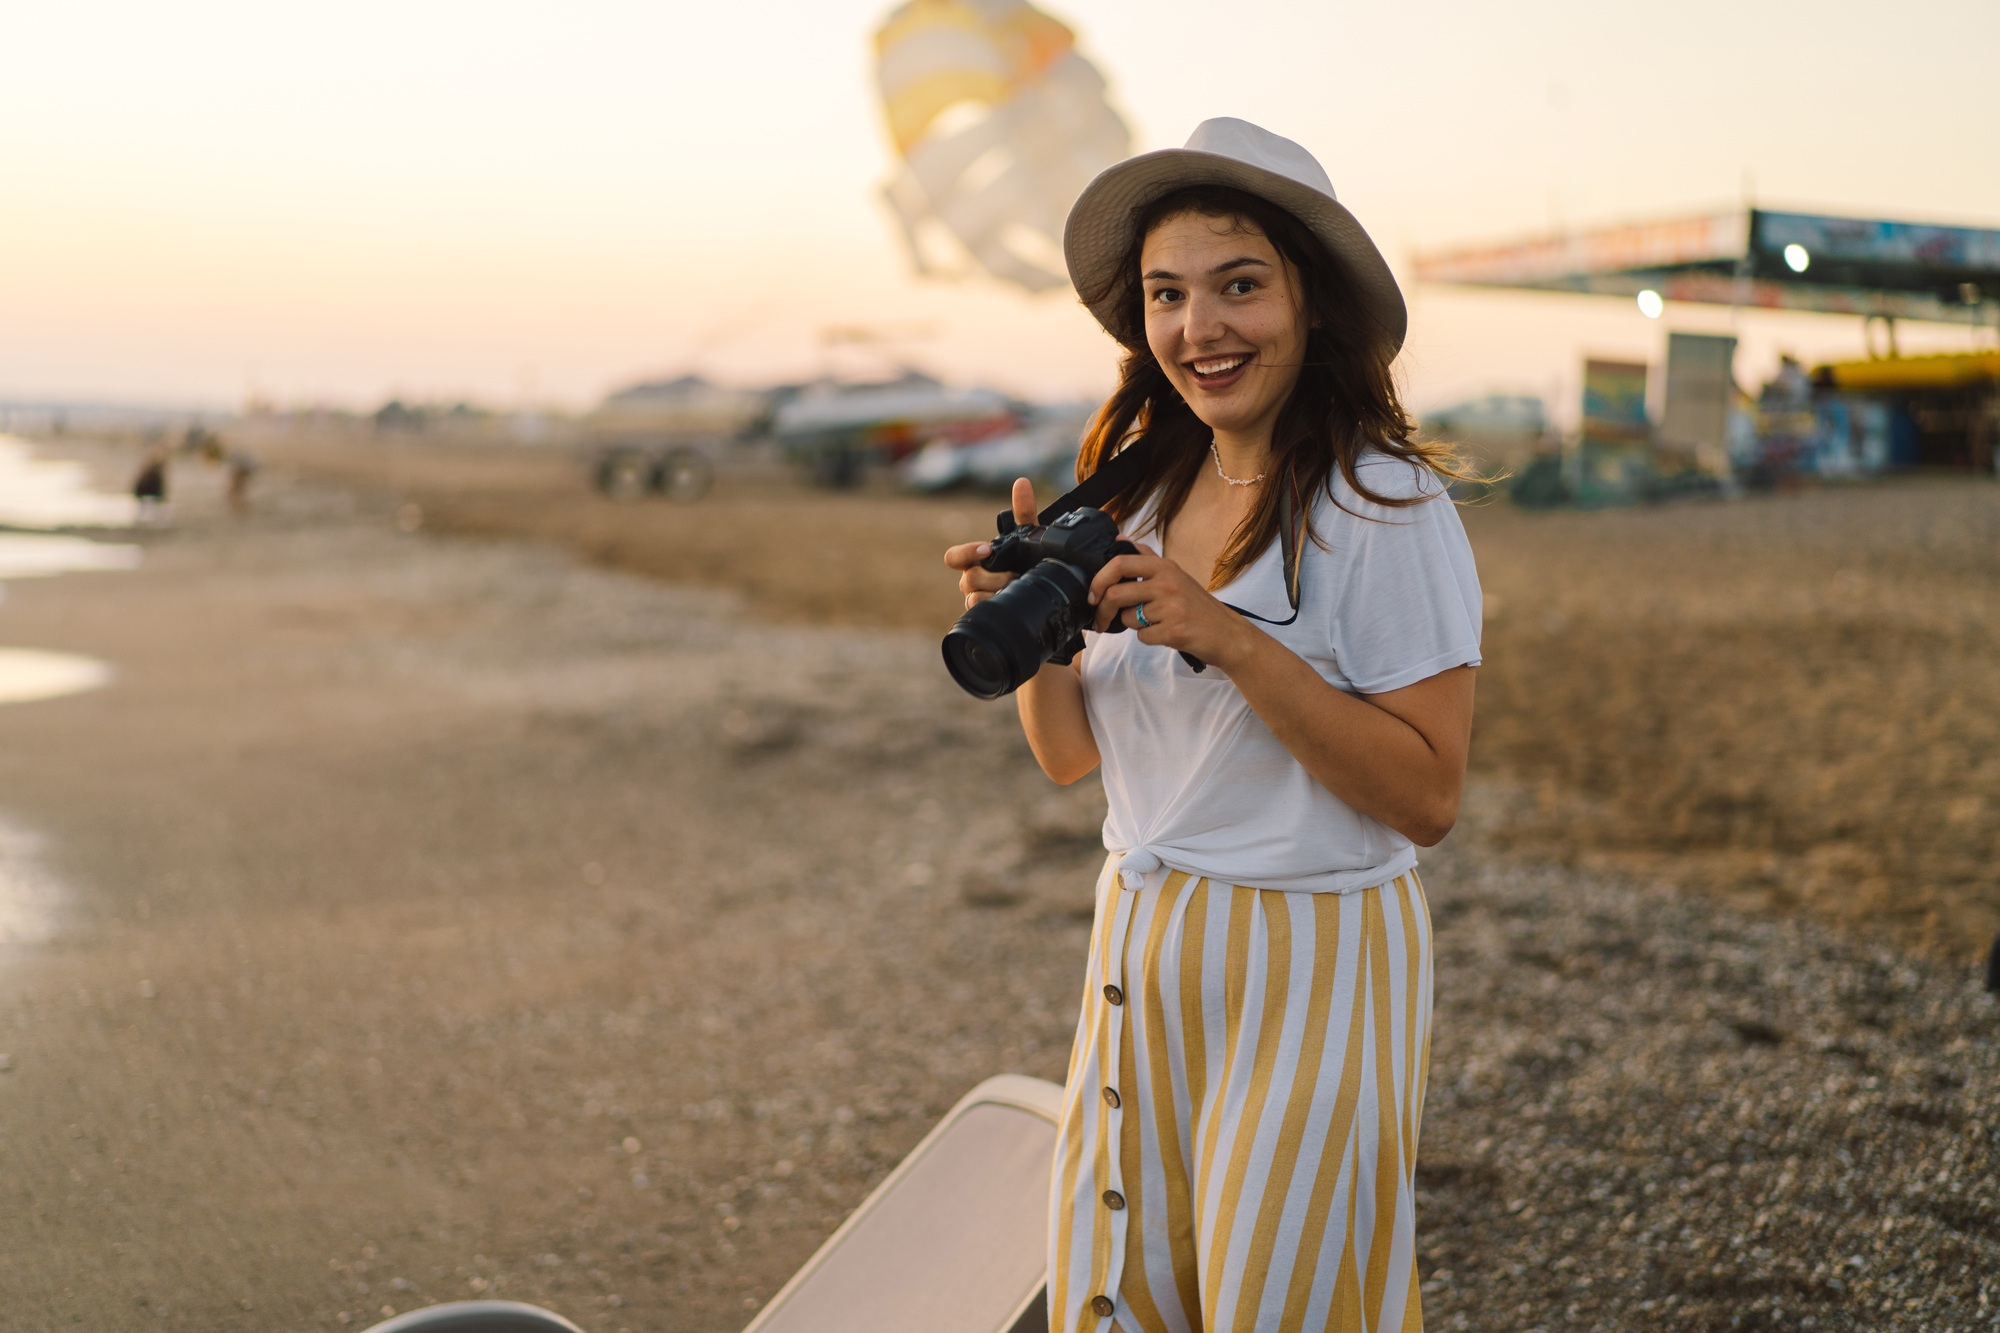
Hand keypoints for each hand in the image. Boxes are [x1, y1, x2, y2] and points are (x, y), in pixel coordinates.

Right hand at [943, 477, 1037, 608]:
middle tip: (1015, 575)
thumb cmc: (1028, 566)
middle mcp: (970, 581)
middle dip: (994, 576)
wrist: (1041, 601)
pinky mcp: (983, 617)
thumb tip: (1022, 482)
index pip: (954, 558)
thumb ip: (1024, 512)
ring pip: (973, 598)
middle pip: (968, 578)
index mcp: (975, 561)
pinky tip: (1011, 603)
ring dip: (997, 591)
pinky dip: (997, 606)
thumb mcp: (1029, 540)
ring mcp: (975, 600)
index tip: (987, 549)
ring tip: (1017, 588)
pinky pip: (981, 613)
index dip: (966, 552)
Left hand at [1088, 544, 1260, 671]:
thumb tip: (1119, 539)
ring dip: (1134, 625)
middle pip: (1116, 594)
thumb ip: (1146, 559)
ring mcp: (1171, 607)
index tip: (1093, 593)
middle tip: (1100, 621)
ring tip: (1155, 622)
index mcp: (1164, 567)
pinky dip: (1149, 639)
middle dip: (1102, 610)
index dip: (1099, 579)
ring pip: (1129, 619)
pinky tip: (1165, 633)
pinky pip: (1143, 637)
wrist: (1226, 633)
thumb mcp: (1174, 575)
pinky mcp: (1174, 630)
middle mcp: (1167, 583)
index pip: (1120, 563)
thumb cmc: (1197, 605)